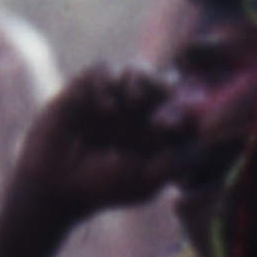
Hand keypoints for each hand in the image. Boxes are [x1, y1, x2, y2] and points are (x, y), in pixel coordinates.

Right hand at [0, 66, 206, 245]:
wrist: (54, 185)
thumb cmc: (102, 188)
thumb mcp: (146, 180)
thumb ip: (176, 161)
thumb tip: (202, 136)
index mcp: (156, 130)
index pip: (181, 105)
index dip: (185, 107)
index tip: (172, 124)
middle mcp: (136, 110)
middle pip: (163, 80)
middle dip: (163, 87)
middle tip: (154, 105)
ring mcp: (111, 97)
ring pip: (136, 69)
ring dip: (140, 79)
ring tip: (133, 101)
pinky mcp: (83, 89)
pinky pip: (103, 68)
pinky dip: (108, 82)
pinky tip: (106, 108)